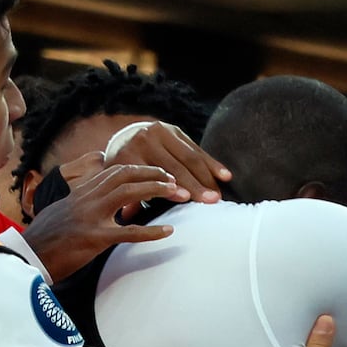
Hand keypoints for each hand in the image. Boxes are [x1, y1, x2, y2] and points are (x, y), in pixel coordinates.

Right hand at [24, 154, 189, 281]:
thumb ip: (83, 200)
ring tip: (177, 194)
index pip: (114, 170)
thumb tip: (100, 193)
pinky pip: (127, 232)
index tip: (159, 172)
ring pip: (127, 194)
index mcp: (81, 193)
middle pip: (125, 175)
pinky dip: (150, 232)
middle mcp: (86, 199)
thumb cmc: (47, 238)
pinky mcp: (93, 239)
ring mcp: (90, 218)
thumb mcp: (64, 211)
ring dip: (155, 190)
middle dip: (153, 174)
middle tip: (175, 182)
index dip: (139, 168)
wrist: (27, 256)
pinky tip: (168, 232)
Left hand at [105, 121, 230, 203]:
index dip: (170, 186)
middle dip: (196, 184)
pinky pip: (196, 149)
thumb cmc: (125, 171)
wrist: (125, 139)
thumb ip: (128, 198)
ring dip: (207, 177)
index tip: (186, 198)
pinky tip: (225, 176)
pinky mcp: (175, 130)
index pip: (153, 173)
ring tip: (218, 194)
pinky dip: (212, 163)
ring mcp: (161, 132)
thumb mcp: (121, 183)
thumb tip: (131, 217)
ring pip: (189, 157)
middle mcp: (144, 140)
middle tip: (212, 200)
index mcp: (128, 155)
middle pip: (175, 166)